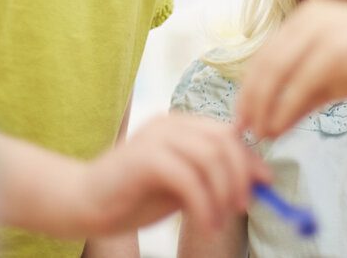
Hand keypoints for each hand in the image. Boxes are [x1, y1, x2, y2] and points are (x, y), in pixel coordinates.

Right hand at [82, 113, 268, 234]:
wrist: (82, 203)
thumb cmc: (133, 196)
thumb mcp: (182, 185)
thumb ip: (210, 177)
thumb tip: (253, 182)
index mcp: (181, 125)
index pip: (227, 132)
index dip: (250, 158)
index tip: (264, 185)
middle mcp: (171, 123)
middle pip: (223, 140)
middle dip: (240, 175)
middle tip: (242, 206)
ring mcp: (157, 137)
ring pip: (210, 157)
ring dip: (223, 192)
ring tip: (219, 219)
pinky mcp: (145, 158)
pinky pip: (188, 178)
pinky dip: (203, 203)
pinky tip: (204, 223)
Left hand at [235, 0, 346, 139]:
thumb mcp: (335, 80)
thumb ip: (303, 98)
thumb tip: (271, 127)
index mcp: (303, 20)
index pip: (264, 56)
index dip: (249, 88)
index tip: (243, 116)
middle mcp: (305, 20)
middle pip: (264, 64)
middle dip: (250, 100)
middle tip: (244, 130)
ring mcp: (318, 31)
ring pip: (275, 72)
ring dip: (263, 107)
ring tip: (260, 133)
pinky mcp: (332, 49)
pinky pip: (298, 84)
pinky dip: (283, 109)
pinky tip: (278, 128)